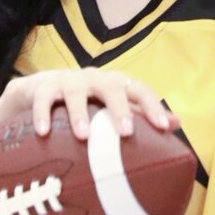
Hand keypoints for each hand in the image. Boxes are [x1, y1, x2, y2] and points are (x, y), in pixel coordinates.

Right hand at [0, 67, 180, 140]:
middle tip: (126, 132)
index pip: (139, 90)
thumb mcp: (110, 109)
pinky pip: (43, 99)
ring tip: (82, 136)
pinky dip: (42, 115)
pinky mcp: (42, 88)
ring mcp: (68, 81)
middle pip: (111, 86)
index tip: (164, 127)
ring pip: (76, 92)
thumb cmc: (85, 105)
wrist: (38, 91)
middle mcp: (95, 79)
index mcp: (115, 85)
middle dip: (120, 108)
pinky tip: (43, 133)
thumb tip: (176, 123)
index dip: (153, 106)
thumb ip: (140, 116)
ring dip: (79, 113)